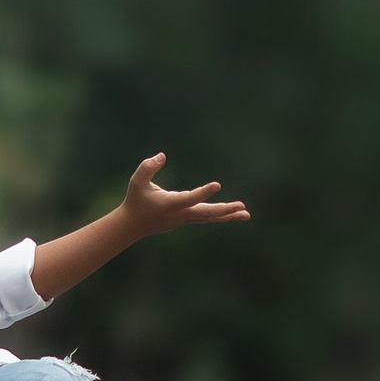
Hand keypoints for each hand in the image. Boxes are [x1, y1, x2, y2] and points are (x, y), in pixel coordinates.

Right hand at [119, 153, 249, 236]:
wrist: (133, 225)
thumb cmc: (135, 200)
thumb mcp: (136, 181)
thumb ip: (147, 167)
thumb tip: (162, 156)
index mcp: (170, 204)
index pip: (190, 199)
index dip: (203, 192)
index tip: (218, 185)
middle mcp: (181, 214)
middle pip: (206, 213)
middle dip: (224, 210)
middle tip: (241, 206)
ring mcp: (186, 219)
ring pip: (210, 217)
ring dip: (228, 215)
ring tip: (246, 213)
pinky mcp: (188, 219)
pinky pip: (208, 217)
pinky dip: (222, 216)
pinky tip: (236, 213)